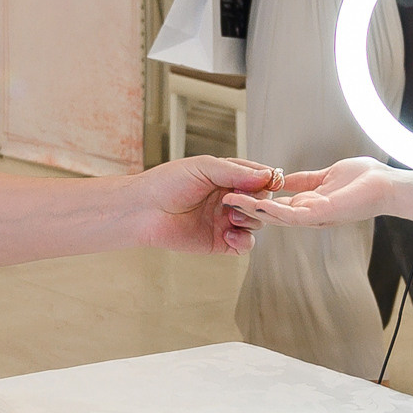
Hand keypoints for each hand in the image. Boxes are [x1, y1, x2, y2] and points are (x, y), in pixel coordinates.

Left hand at [132, 155, 274, 253]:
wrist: (144, 210)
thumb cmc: (167, 183)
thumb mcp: (204, 167)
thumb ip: (236, 171)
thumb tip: (267, 176)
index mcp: (227, 177)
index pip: (259, 178)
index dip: (267, 181)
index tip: (269, 183)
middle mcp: (228, 199)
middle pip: (261, 202)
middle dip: (257, 202)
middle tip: (239, 200)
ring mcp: (225, 221)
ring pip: (256, 223)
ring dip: (250, 219)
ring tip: (231, 215)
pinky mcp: (219, 242)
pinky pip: (244, 245)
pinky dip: (243, 241)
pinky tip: (228, 234)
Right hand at [225, 157, 398, 228]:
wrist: (389, 185)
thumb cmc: (366, 179)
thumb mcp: (327, 175)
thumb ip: (305, 180)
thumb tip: (284, 179)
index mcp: (310, 205)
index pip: (277, 205)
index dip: (256, 200)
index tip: (235, 193)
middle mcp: (310, 215)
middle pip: (272, 214)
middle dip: (248, 208)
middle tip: (223, 200)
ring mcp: (316, 216)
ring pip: (278, 216)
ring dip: (255, 209)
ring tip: (231, 200)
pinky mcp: (323, 213)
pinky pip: (293, 214)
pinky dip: (274, 209)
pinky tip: (258, 202)